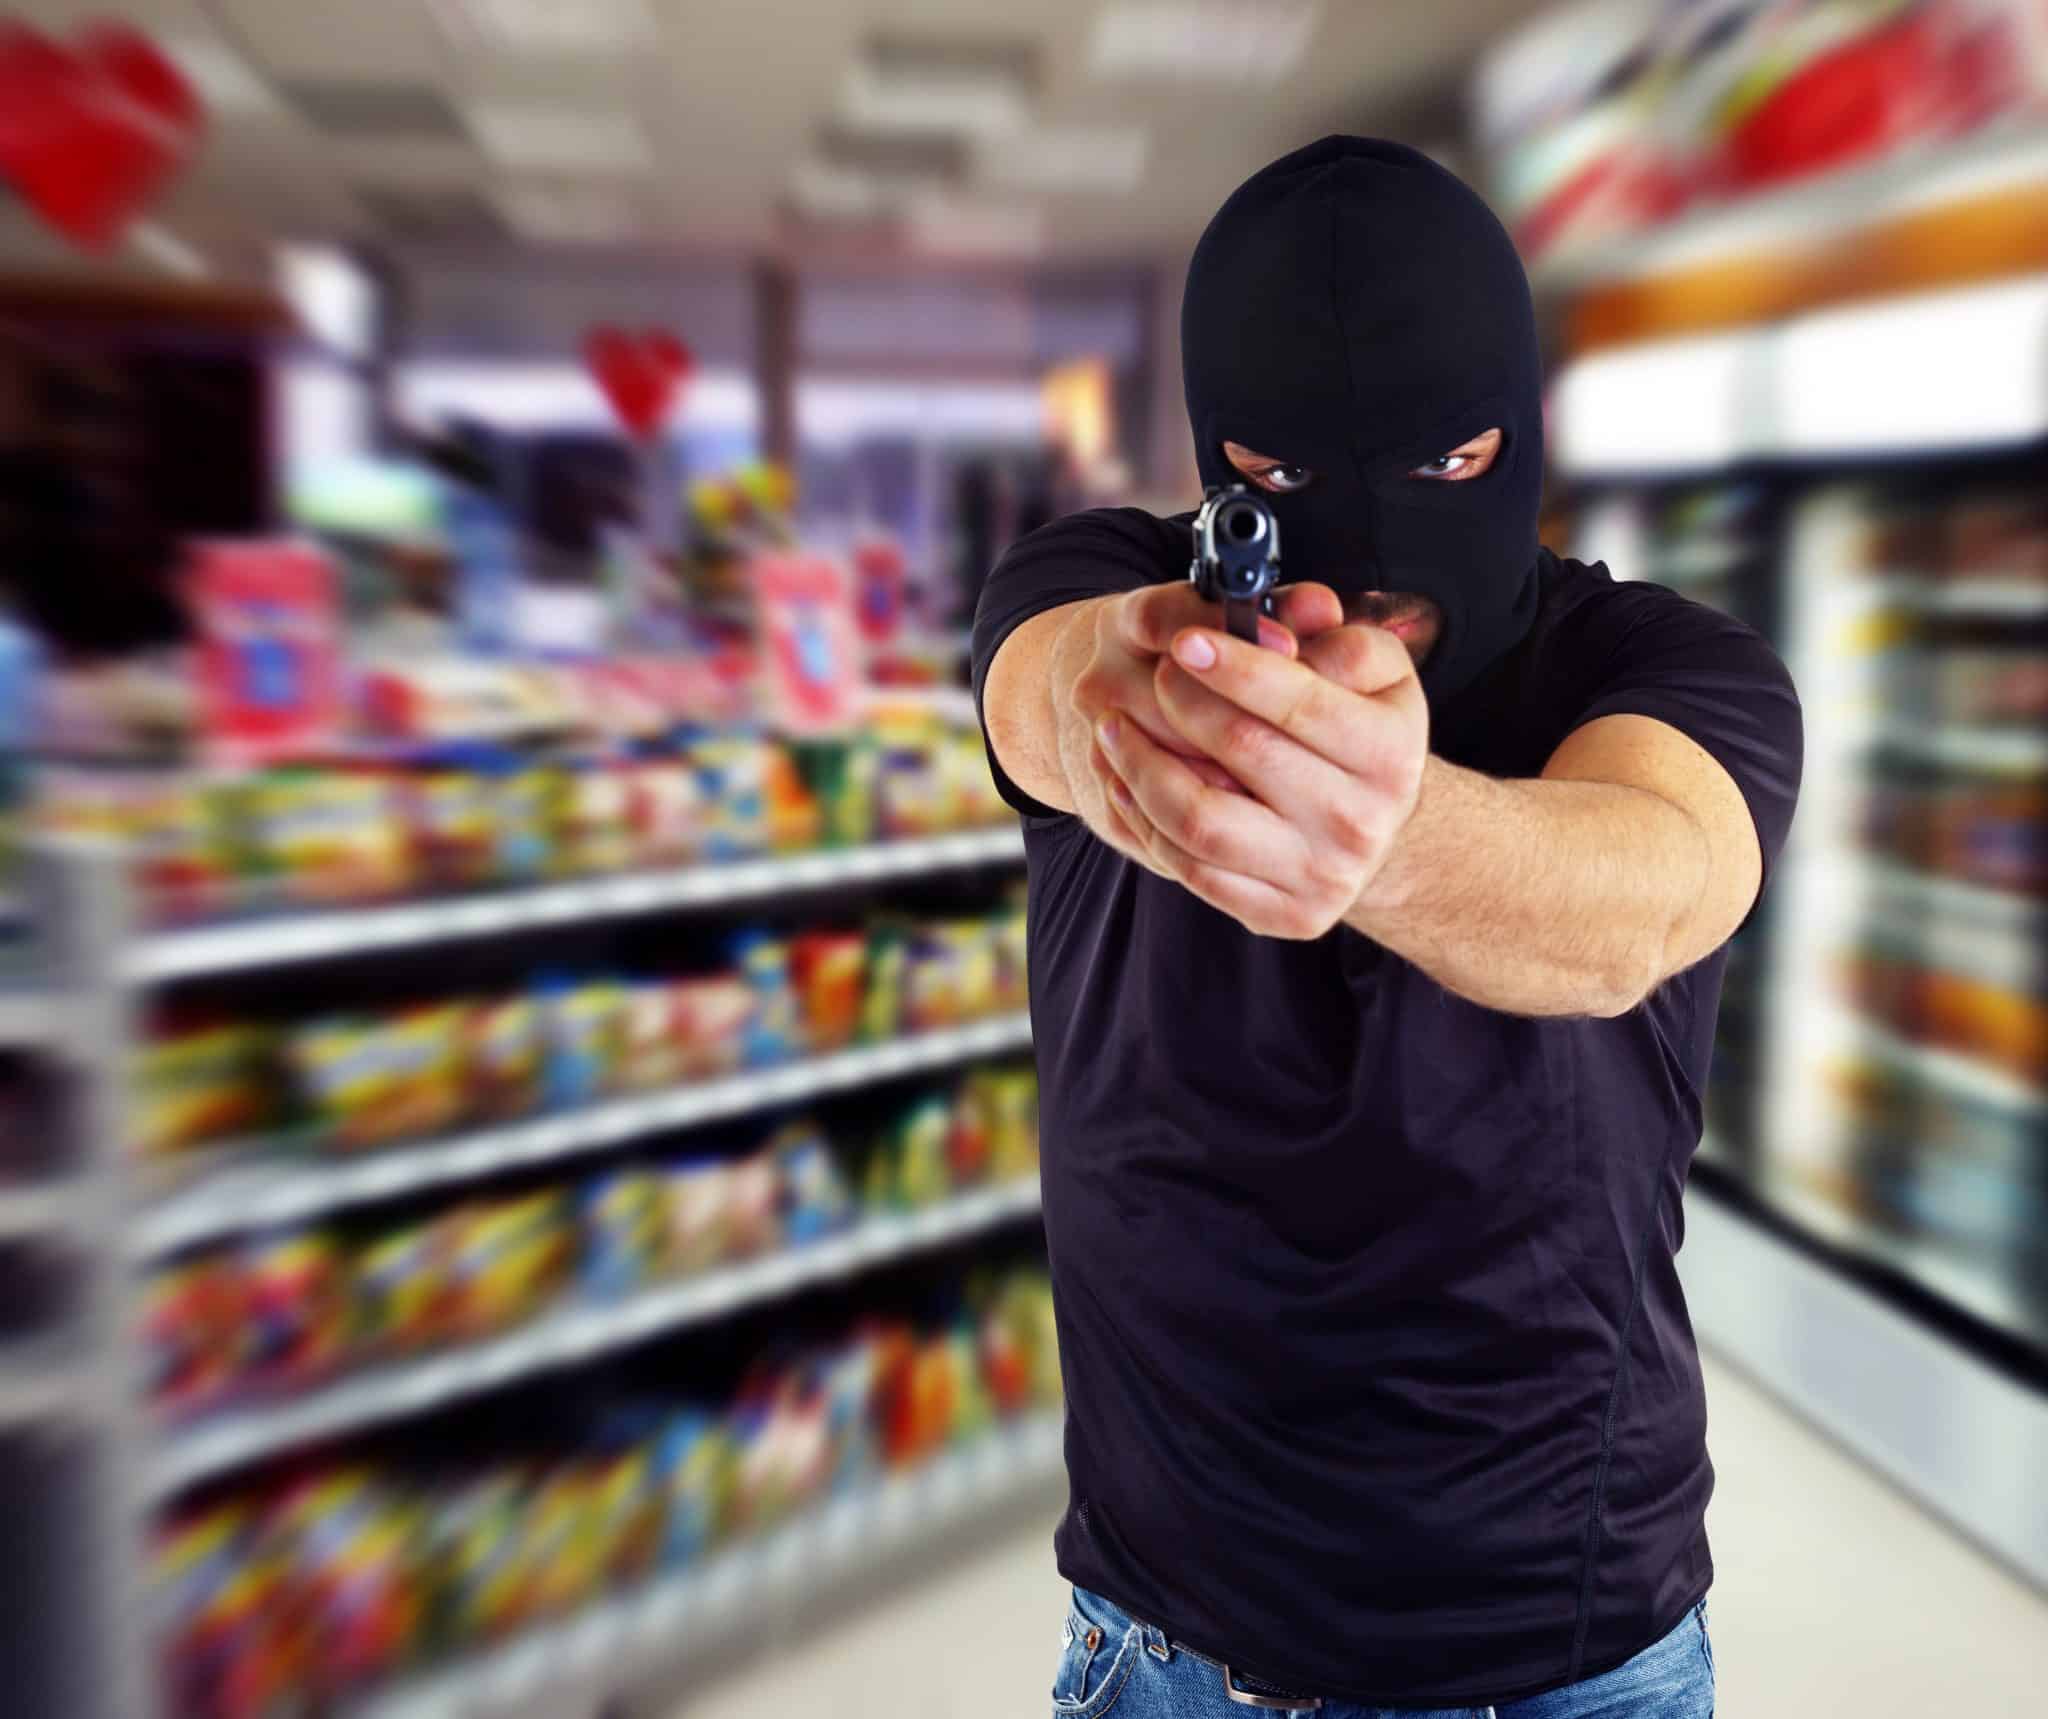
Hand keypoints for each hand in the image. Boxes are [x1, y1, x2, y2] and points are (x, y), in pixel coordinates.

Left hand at [1089, 585, 1427, 937]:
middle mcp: (1360, 821)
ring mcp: (1321, 875)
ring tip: (1112, 727)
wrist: (1377, 828)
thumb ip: (1333, 631)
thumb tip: (1301, 608)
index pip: (1300, 702)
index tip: (1187, 642)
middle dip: (1180, 703)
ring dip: (1140, 767)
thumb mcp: (1371, 670)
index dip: (1235, 667)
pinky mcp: (1284, 914)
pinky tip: (1122, 780)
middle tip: (1153, 674)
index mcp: (1391, 754)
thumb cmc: (1361, 731)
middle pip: (1241, 752)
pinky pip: (1190, 868)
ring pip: (1200, 821)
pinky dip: (1143, 820)